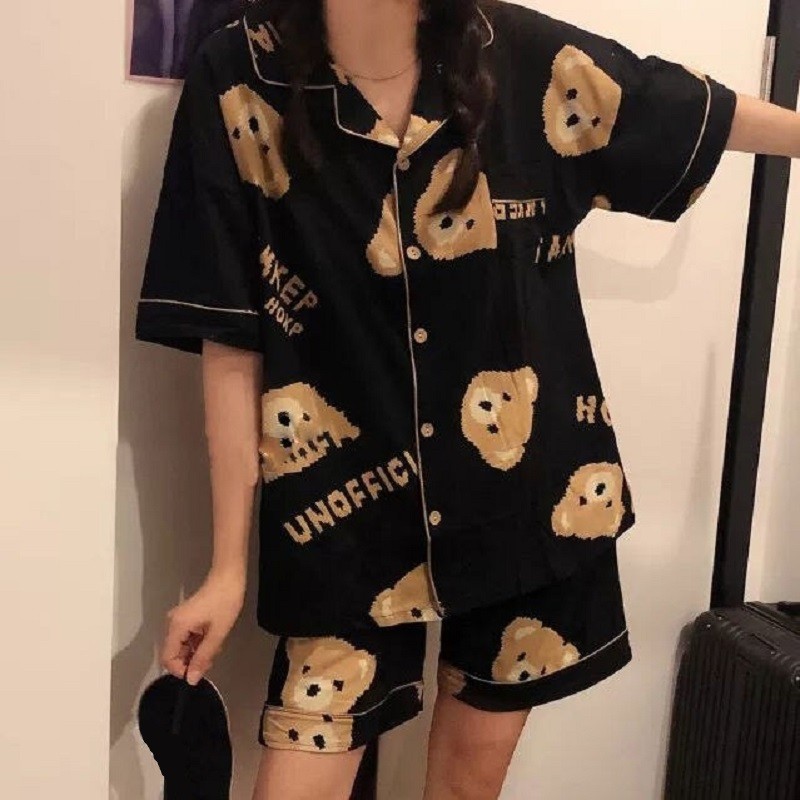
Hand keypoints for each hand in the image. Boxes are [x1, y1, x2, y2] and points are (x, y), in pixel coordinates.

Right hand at [161, 569, 245, 685]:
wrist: (229, 577)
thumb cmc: (225, 602)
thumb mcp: (217, 633)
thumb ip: (203, 657)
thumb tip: (191, 679)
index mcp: (176, 626)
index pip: (168, 659)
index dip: (181, 670)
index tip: (199, 670)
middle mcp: (173, 623)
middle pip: (174, 653)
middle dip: (192, 660)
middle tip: (211, 657)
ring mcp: (179, 619)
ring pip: (182, 646)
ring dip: (197, 651)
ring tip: (215, 645)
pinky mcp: (186, 617)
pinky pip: (187, 637)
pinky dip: (199, 642)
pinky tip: (213, 638)